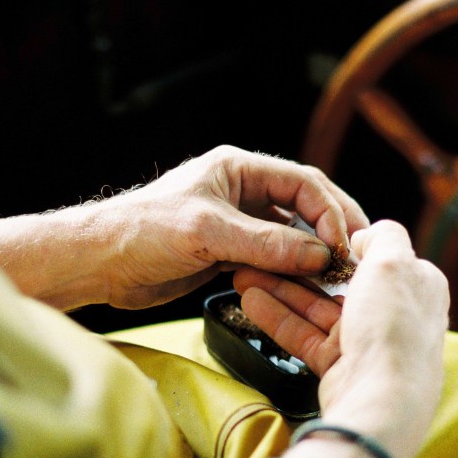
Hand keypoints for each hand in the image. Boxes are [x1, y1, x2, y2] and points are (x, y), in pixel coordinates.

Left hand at [0, 146, 368, 309]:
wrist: (99, 263)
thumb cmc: (142, 232)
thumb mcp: (208, 233)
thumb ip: (266, 243)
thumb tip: (320, 254)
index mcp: (240, 168)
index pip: (304, 183)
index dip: (331, 212)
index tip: (343, 246)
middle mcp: (244, 191)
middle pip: (306, 207)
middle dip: (333, 231)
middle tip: (358, 260)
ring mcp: (239, 223)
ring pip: (292, 236)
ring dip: (315, 256)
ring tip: (338, 280)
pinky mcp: (230, 252)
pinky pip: (274, 259)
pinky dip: (292, 273)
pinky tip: (308, 289)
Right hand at [233, 221, 449, 457]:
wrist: (381, 401)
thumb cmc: (393, 327)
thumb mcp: (394, 263)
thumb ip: (384, 237)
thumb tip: (367, 235)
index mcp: (417, 284)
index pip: (379, 255)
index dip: (344, 243)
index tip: (308, 230)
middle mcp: (394, 311)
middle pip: (341, 281)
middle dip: (300, 265)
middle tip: (264, 251)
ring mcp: (366, 340)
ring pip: (317, 307)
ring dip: (281, 289)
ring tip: (242, 272)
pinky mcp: (340, 364)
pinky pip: (305, 334)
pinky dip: (278, 317)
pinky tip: (250, 300)